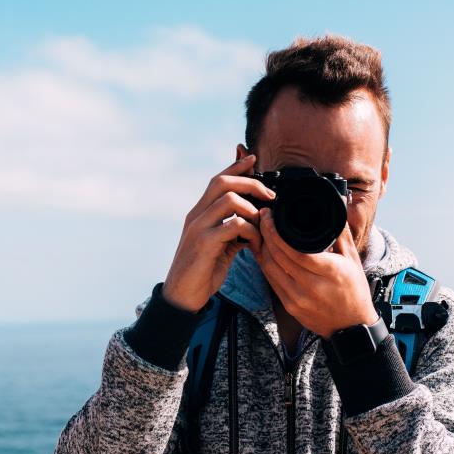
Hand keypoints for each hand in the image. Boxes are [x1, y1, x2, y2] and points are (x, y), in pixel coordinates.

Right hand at [161, 153, 275, 311]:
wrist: (182, 296)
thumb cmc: (202, 271)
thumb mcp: (220, 246)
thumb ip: (232, 231)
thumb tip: (253, 221)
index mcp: (199, 213)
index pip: (217, 180)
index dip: (235, 166)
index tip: (253, 157)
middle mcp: (196, 216)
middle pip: (222, 182)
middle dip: (250, 183)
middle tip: (270, 196)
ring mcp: (198, 228)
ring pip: (229, 199)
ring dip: (252, 209)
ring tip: (262, 224)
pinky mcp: (204, 244)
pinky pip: (233, 225)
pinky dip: (250, 231)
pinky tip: (254, 243)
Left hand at [256, 207, 377, 337]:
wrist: (351, 328)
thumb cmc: (354, 291)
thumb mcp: (353, 260)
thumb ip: (341, 233)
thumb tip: (337, 206)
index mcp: (329, 271)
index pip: (294, 250)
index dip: (277, 232)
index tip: (271, 216)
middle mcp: (311, 286)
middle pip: (278, 256)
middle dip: (266, 234)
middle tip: (263, 217)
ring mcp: (297, 298)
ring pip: (269, 268)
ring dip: (262, 248)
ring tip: (261, 231)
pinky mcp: (289, 306)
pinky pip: (271, 281)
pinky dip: (265, 264)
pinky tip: (264, 251)